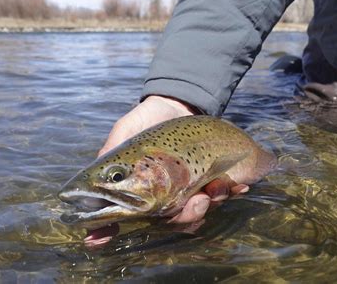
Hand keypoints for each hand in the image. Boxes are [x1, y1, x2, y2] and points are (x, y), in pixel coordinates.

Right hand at [98, 95, 248, 223]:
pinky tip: (240, 186)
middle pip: (176, 219)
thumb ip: (112, 150)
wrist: (177, 103)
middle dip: (189, 216)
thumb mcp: (126, 131)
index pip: (136, 216)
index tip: (120, 233)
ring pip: (202, 209)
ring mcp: (190, 187)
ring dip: (213, 203)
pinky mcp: (210, 176)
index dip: (124, 228)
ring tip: (219, 188)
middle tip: (197, 203)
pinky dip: (233, 192)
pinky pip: (223, 192)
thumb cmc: (147, 119)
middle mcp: (167, 194)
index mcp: (144, 190)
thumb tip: (96, 173)